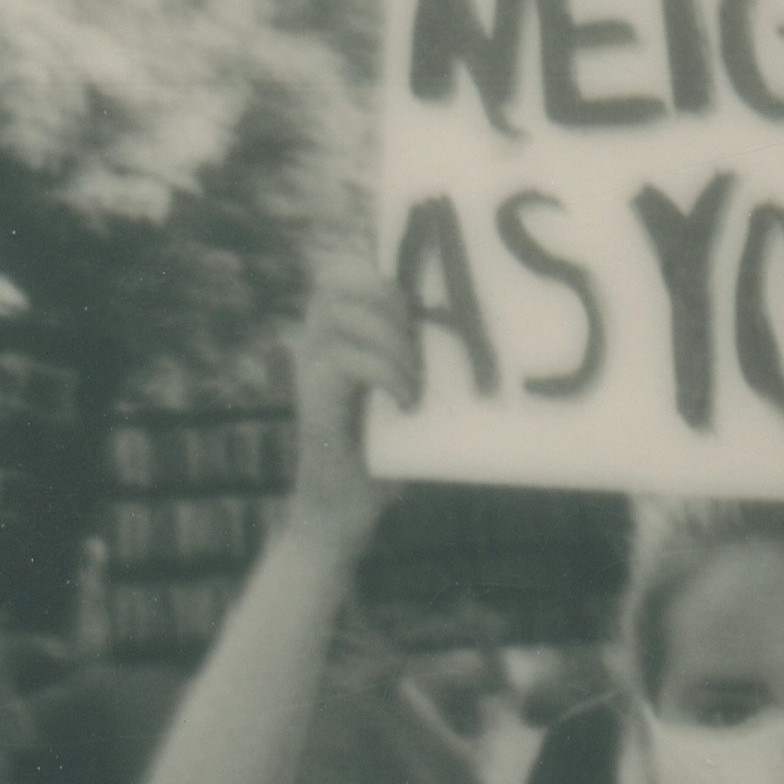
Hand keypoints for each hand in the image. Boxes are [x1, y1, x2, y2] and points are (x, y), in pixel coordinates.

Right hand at [288, 279, 420, 552]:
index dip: (379, 271)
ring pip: (341, 314)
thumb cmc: (383, 456)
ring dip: (390, 340)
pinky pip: (343, 360)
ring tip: (415, 380)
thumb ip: (421, 357)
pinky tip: (405, 402)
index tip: (418, 302)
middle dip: (387, 299)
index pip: (343, 270)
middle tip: (418, 342)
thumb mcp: (407, 395)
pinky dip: (384, 374)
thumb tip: (476, 326)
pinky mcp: (311, 400)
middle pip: (337, 278)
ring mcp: (307, 368)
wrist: (344, 513)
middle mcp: (314, 343)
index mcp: (334, 334)